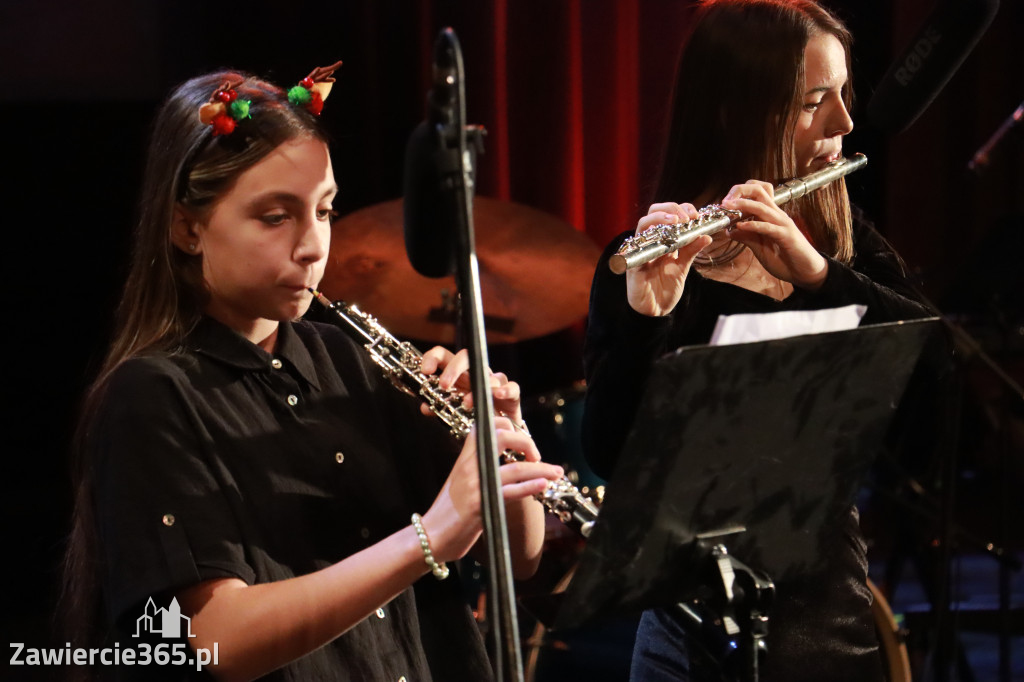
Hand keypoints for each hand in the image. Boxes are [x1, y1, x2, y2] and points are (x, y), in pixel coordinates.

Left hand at [420, 347, 522, 422]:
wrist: (499, 430)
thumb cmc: (474, 415)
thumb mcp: (452, 412)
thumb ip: (438, 407)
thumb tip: (425, 407)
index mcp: (458, 375)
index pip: (444, 356)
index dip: (433, 358)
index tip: (425, 371)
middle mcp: (476, 374)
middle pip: (466, 357)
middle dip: (453, 368)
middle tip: (444, 385)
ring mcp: (494, 382)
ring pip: (488, 373)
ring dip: (477, 387)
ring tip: (467, 403)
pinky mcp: (511, 395)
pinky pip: (512, 387)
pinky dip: (506, 390)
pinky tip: (498, 396)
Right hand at [421, 418, 562, 562]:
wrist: (430, 535)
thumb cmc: (448, 511)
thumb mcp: (460, 481)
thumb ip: (477, 468)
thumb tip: (503, 464)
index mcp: (465, 458)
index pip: (486, 427)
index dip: (509, 427)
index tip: (523, 442)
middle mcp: (470, 467)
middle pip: (501, 437)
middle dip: (526, 442)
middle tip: (537, 456)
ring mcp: (476, 485)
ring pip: (514, 468)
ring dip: (540, 469)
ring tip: (556, 472)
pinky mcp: (481, 505)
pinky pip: (510, 492)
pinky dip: (529, 487)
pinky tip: (543, 485)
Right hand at [625, 202, 711, 315]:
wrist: (656, 310)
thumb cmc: (665, 288)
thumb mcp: (682, 267)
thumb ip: (691, 250)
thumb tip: (706, 236)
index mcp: (661, 239)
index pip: (667, 214)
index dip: (680, 209)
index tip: (694, 215)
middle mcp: (649, 241)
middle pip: (653, 212)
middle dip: (671, 209)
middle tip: (686, 218)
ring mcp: (640, 251)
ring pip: (643, 224)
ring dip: (661, 218)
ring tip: (676, 222)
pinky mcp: (634, 264)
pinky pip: (638, 249)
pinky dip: (651, 243)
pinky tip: (665, 245)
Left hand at [720, 181, 827, 289]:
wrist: (805, 272)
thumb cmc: (785, 258)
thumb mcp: (759, 247)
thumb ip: (746, 237)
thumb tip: (729, 230)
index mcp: (770, 215)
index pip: (757, 191)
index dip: (739, 192)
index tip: (725, 202)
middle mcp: (776, 215)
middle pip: (759, 190)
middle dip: (739, 191)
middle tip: (724, 201)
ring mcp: (782, 224)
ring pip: (762, 207)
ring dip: (742, 205)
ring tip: (727, 207)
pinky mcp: (786, 236)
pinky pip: (768, 227)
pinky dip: (753, 225)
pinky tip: (740, 227)